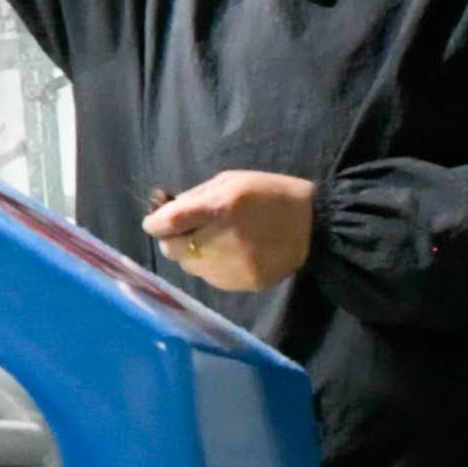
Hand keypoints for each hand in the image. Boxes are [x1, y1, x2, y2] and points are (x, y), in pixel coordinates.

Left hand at [147, 169, 320, 292]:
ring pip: (189, 267)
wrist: (314, 226)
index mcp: (220, 208)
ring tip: (209, 240)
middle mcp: (222, 241)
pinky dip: (209, 266)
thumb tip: (163, 210)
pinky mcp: (243, 284)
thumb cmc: (269, 194)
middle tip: (180, 230)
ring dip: (190, 254)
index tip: (154, 221)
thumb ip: (194, 198)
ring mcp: (233, 268)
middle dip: (171, 239)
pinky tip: (226, 254)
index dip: (155, 222)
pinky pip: (210, 279)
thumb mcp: (231, 182)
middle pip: (173, 250)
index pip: (169, 222)